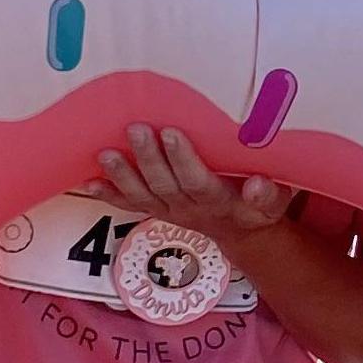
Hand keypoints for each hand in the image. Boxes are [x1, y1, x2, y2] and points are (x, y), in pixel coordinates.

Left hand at [97, 124, 295, 241]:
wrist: (242, 233)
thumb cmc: (260, 207)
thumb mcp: (275, 203)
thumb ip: (269, 194)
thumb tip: (258, 185)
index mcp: (219, 201)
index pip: (197, 181)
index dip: (183, 159)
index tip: (171, 132)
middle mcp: (190, 208)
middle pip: (164, 185)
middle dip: (148, 158)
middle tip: (135, 129)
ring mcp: (170, 211)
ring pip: (142, 195)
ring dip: (122, 175)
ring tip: (105, 153)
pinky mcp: (156, 210)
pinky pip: (129, 204)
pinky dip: (107, 194)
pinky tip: (87, 180)